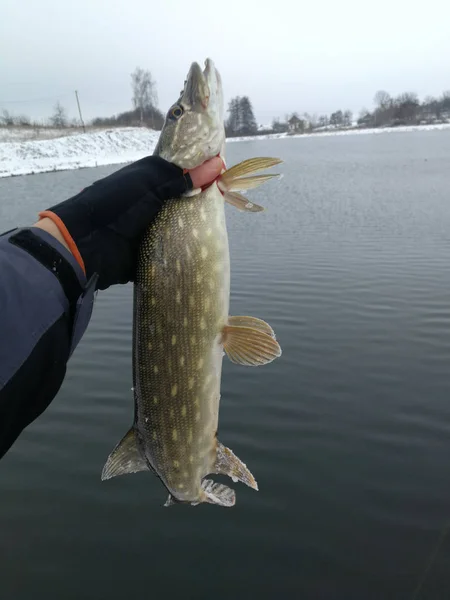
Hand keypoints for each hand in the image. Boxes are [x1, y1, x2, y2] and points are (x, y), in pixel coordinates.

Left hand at [34, 156, 222, 289]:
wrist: (87, 243)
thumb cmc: (116, 203)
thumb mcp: (150, 182)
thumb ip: (182, 176)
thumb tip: (217, 165)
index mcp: (150, 182)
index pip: (182, 175)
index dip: (202, 175)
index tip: (226, 176)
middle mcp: (153, 204)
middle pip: (185, 203)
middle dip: (203, 205)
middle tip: (228, 205)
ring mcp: (152, 230)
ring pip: (182, 228)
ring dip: (195, 230)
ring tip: (220, 229)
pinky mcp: (152, 254)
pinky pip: (174, 252)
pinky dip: (184, 252)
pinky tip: (204, 250)